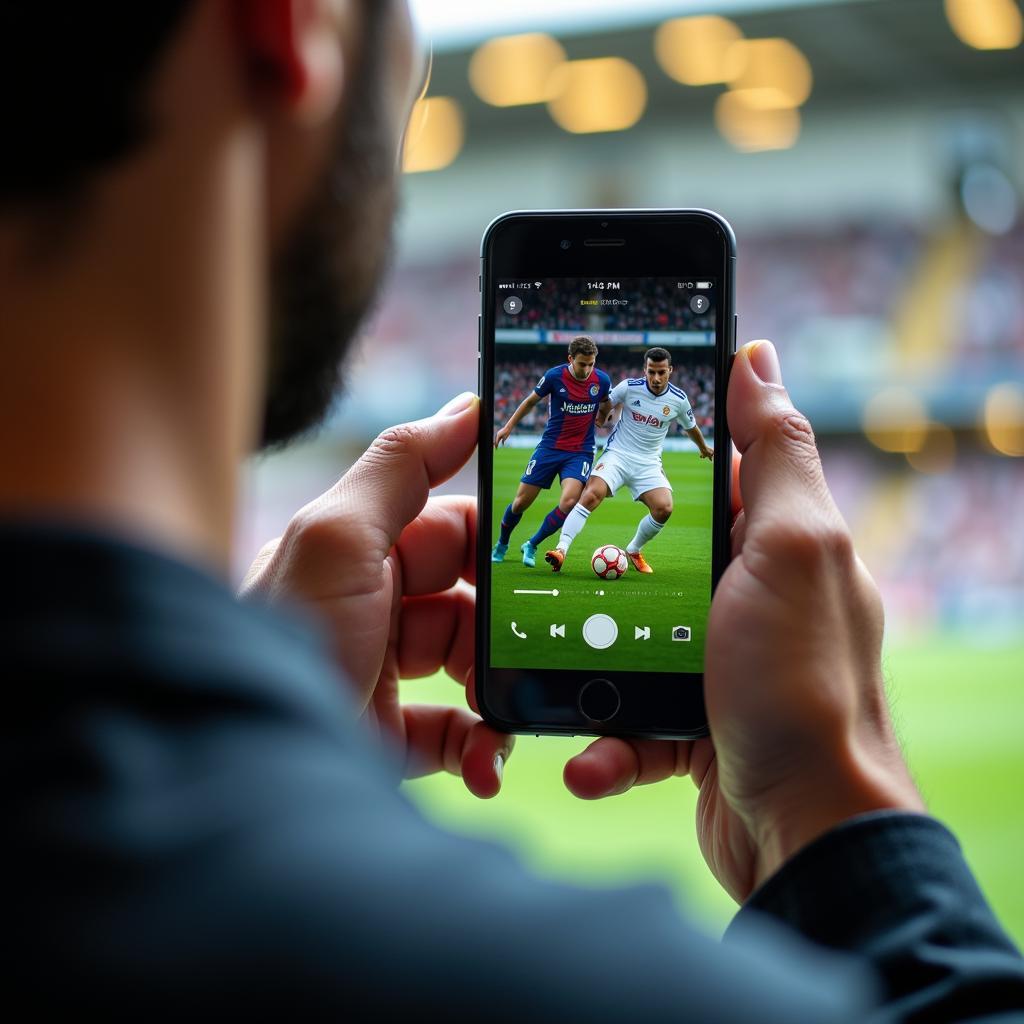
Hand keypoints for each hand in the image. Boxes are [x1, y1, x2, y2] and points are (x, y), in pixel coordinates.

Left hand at [241, 392, 512, 798]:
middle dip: (509, 625)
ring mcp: (384, 676)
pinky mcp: (391, 740)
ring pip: (474, 669)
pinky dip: (481, 748)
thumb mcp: (336, 538)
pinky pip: (458, 735)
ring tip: (512, 713)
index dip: (498, 536)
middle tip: (542, 644)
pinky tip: (485, 762)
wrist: (252, 773)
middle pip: (470, 601)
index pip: (448, 527)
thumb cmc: (289, 646)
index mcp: (359, 553)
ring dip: (501, 691)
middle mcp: (371, 609)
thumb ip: (401, 465)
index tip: (553, 545)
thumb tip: (468, 407)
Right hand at [563, 342, 922, 902]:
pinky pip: (627, 720)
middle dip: (601, 566)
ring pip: (626, 642)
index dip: (657, 453)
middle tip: (549, 562)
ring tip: (556, 674)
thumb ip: (775, 455)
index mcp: (779, 545)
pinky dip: (604, 742)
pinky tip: (589, 758)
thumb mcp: (792, 550)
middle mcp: (752, 601)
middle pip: (655, 556)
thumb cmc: (801, 685)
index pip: (714, 475)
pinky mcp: (690, 727)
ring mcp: (717, 666)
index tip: (592, 441)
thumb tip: (758, 357)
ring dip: (586, 667)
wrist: (805, 831)